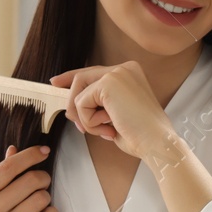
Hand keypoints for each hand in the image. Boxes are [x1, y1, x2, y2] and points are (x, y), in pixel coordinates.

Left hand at [50, 61, 176, 161]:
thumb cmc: (140, 135)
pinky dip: (89, 121)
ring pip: (78, 94)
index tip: (55, 83)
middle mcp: (124, 68)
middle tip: (78, 125)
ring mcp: (116, 73)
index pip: (92, 72)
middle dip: (72, 102)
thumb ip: (98, 104)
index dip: (71, 78)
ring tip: (103, 129)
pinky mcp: (108, 83)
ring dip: (85, 118)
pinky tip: (108, 128)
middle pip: (81, 78)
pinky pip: (81, 103)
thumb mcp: (115, 113)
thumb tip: (72, 106)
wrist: (156, 143)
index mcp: (129, 73)